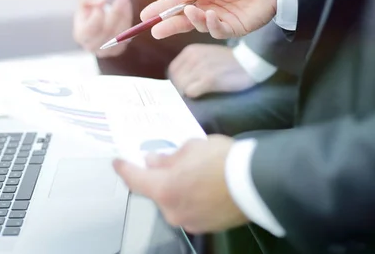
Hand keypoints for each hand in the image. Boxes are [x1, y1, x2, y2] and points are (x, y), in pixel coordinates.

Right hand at [73, 0, 132, 57]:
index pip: (90, 29)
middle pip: (107, 31)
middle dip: (116, 13)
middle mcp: (92, 46)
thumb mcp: (83, 0)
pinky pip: (126, 37)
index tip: (104, 0)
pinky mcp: (118, 50)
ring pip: (119, 35)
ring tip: (125, 0)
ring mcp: (106, 51)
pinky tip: (127, 9)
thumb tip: (102, 0)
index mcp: (81, 35)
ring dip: (124, 16)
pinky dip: (128, 22)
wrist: (97, 23)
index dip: (98, 15)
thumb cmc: (88, 10)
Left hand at [113, 135, 247, 233]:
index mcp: (164, 189)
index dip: (125, 169)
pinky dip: (192, 198)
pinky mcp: (207, 226)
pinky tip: (206, 186)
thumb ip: (169, 157)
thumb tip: (153, 162)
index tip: (118, 163)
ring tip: (195, 173)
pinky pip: (191, 209)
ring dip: (178, 188)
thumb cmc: (221, 160)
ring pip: (175, 201)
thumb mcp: (192, 147)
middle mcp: (172, 211)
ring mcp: (190, 221)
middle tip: (171, 162)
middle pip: (158, 191)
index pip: (135, 179)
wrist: (257, 182)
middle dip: (160, 177)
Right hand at [141, 0, 276, 39]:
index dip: (161, 9)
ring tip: (192, 11)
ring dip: (193, 20)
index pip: (177, 2)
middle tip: (155, 30)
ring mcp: (220, 19)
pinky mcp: (234, 28)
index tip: (145, 15)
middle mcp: (207, 7)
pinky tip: (211, 15)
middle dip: (168, 25)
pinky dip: (212, 25)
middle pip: (183, 19)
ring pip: (199, 26)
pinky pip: (218, 31)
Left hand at [169, 44, 253, 97]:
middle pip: (176, 81)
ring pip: (182, 88)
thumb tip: (178, 81)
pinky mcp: (209, 79)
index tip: (187, 86)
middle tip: (195, 91)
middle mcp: (193, 57)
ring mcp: (201, 68)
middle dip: (182, 88)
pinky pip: (191, 93)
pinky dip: (196, 96)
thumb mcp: (206, 55)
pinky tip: (207, 92)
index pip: (172, 71)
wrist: (250, 62)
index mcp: (191, 51)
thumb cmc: (228, 62)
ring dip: (190, 93)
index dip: (178, 81)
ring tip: (202, 91)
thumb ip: (191, 64)